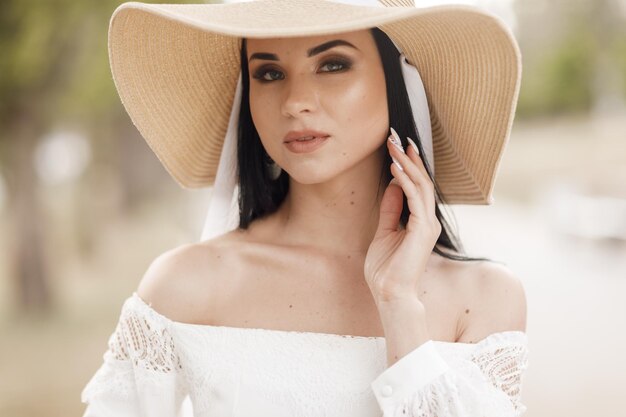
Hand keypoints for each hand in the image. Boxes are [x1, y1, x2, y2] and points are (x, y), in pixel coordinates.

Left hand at [364, 128, 441, 304]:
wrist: (389, 293)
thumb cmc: (385, 268)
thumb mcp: (384, 232)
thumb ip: (391, 209)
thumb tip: (392, 185)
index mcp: (420, 221)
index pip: (417, 186)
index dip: (408, 164)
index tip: (395, 145)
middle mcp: (428, 220)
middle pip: (422, 180)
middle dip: (408, 157)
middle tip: (395, 135)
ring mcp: (428, 224)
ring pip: (421, 185)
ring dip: (407, 163)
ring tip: (394, 145)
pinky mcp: (423, 229)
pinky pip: (416, 198)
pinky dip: (406, 180)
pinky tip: (395, 166)